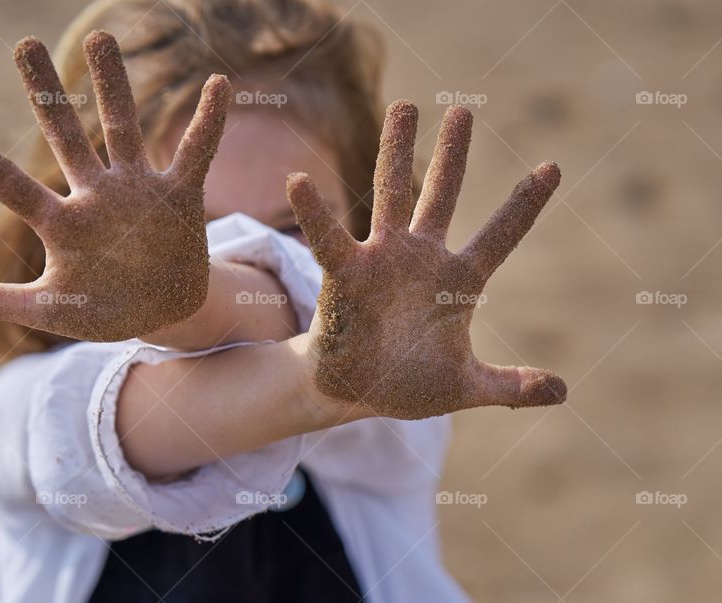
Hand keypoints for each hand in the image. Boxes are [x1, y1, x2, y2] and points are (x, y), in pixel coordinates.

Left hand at [0, 32, 230, 341]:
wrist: (163, 311)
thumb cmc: (104, 309)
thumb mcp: (51, 309)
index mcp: (62, 224)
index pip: (14, 186)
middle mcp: (96, 195)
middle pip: (66, 136)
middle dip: (47, 93)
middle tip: (23, 43)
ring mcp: (137, 189)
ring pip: (124, 127)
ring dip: (114, 86)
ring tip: (100, 37)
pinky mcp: (178, 194)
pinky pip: (196, 152)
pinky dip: (208, 122)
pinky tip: (218, 84)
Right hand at [287, 102, 565, 419]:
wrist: (355, 394)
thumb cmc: (409, 383)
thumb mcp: (465, 387)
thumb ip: (511, 387)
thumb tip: (562, 392)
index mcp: (457, 280)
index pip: (499, 235)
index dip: (523, 204)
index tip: (552, 167)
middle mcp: (421, 259)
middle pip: (441, 196)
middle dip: (453, 156)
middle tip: (463, 112)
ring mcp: (382, 261)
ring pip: (390, 196)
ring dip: (396, 151)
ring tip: (404, 106)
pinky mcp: (345, 275)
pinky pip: (329, 240)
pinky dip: (314, 213)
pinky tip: (298, 182)